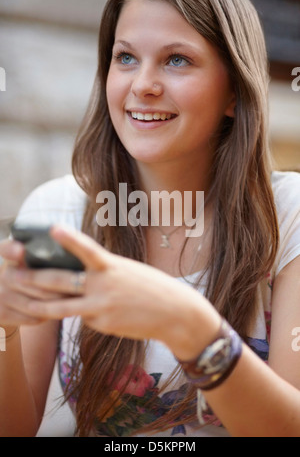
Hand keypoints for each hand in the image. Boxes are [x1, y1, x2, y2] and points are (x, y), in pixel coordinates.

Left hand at [5, 225, 220, 358]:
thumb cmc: (153, 288)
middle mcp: (104, 286)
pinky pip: (84, 319)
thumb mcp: (128, 271)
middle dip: (33, 279)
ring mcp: (101, 308)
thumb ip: (104, 273)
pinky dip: (83, 314)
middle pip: (61, 281)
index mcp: (112, 266)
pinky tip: (97, 313)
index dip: (69, 239)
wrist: (175, 314)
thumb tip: (81, 284)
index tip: (52, 228)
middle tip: (12, 275)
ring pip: (62, 307)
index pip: (88, 249)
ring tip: (22, 301)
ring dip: (39, 304)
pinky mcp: (103, 325)